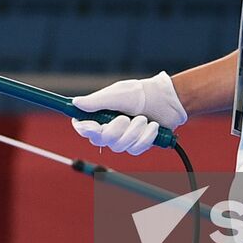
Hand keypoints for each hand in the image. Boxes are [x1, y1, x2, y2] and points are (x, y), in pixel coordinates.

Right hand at [70, 72, 187, 154]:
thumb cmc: (140, 93)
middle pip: (101, 140)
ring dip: (134, 132)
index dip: (85, 129)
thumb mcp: (118, 94)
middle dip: (115, 130)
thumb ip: (97, 101)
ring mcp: (123, 138)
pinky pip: (135, 149)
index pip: (83, 126)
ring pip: (119, 146)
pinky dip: (145, 138)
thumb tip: (76, 103)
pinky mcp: (137, 144)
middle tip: (125, 118)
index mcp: (100, 114)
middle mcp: (109, 127)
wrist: (167, 100)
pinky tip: (153, 126)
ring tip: (144, 119)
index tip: (93, 126)